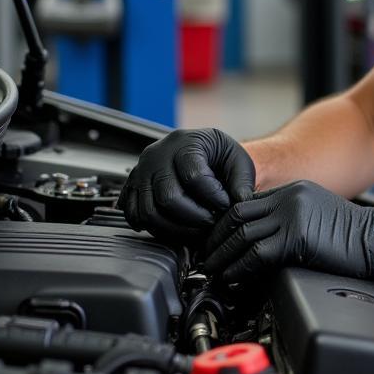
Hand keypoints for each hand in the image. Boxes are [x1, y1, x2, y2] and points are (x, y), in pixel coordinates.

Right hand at [120, 128, 255, 238]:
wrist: (201, 153)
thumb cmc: (219, 157)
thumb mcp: (237, 160)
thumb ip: (242, 181)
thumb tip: (240, 203)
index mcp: (184, 142)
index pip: (193, 176)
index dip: (212, 197)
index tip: (225, 205)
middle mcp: (156, 155)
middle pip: (168, 197)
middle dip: (194, 218)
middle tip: (211, 223)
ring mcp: (141, 172)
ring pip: (149, 211)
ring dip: (175, 229)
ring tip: (196, 231)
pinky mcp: (132, 188)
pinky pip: (134, 215)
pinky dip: (153, 228)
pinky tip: (174, 228)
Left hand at [202, 180, 373, 281]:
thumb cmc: (355, 237)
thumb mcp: (318, 216)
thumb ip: (290, 220)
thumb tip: (261, 242)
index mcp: (294, 192)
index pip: (246, 203)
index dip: (225, 224)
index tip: (216, 242)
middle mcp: (290, 198)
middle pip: (236, 215)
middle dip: (216, 239)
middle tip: (206, 258)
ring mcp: (292, 215)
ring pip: (241, 233)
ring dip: (222, 256)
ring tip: (213, 272)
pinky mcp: (297, 236)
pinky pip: (256, 253)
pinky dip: (239, 267)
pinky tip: (233, 277)